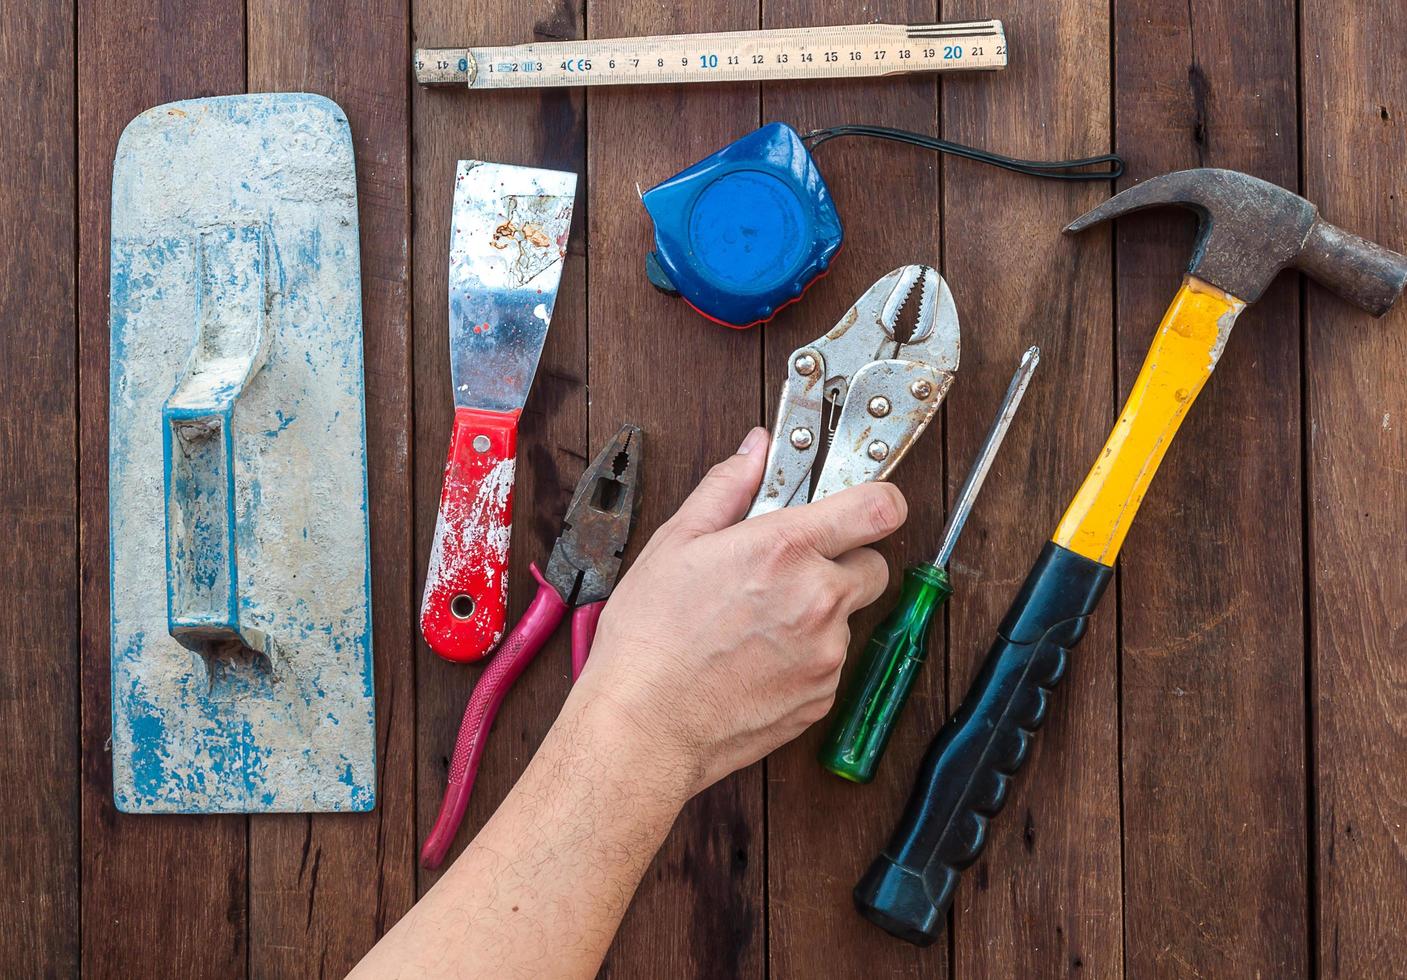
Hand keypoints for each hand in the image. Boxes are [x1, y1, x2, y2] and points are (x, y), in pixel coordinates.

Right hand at [571, 426, 907, 800]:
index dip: (877, 500)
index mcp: (785, 550)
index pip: (879, 508)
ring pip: (847, 617)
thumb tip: (755, 451)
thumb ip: (727, 488)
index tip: (863, 504)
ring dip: (817, 614)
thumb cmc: (650, 638)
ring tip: (754, 625)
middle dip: (840, 562)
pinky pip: (830, 663)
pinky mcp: (822, 696)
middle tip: (788, 571)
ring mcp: (826, 653)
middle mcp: (817, 599)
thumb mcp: (676, 543)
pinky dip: (804, 658)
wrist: (644, 725)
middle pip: (873, 565)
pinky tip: (755, 660)